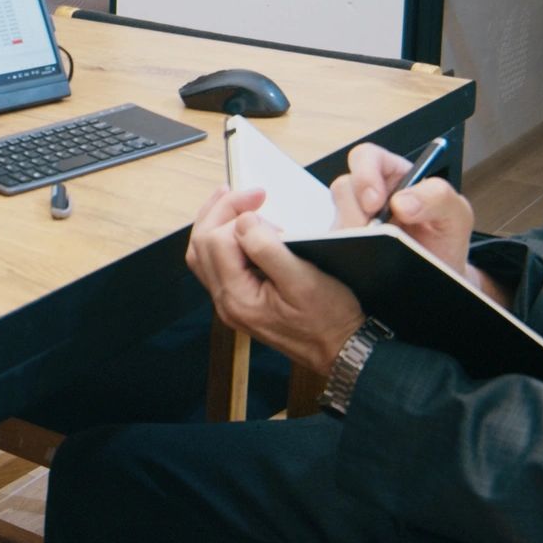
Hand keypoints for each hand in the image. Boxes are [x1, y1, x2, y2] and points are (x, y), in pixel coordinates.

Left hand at [185, 186, 363, 372]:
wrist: (341, 350)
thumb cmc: (329, 319)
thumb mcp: (304, 280)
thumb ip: (268, 250)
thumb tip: (243, 221)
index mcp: (238, 298)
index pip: (216, 241)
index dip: (237, 214)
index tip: (263, 201)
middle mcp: (226, 302)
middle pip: (202, 244)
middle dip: (221, 211)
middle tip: (249, 193)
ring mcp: (231, 302)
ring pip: (203, 254)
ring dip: (216, 222)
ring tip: (234, 200)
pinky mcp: (240, 300)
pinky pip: (217, 264)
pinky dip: (223, 239)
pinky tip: (241, 227)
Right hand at [327, 143, 485, 295]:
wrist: (440, 280)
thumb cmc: (446, 240)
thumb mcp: (457, 215)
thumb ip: (439, 197)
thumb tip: (400, 202)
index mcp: (394, 176)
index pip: (367, 157)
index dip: (364, 174)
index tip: (375, 202)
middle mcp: (368, 195)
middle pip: (344, 187)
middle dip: (354, 211)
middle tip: (371, 233)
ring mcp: (354, 220)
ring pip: (336, 217)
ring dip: (351, 234)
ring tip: (374, 251)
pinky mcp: (345, 245)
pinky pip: (333, 244)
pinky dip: (346, 252)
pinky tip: (364, 263)